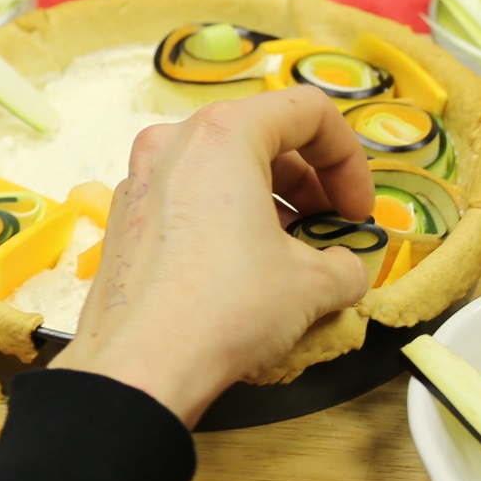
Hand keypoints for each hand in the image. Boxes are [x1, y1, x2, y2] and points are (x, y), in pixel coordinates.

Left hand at [51, 87, 374, 426]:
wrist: (140, 367)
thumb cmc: (230, 307)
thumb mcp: (311, 286)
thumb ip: (344, 265)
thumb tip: (346, 271)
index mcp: (222, 134)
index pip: (307, 112)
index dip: (350, 159)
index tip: (358, 212)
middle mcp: (172, 141)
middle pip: (261, 135)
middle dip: (308, 181)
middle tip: (330, 228)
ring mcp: (139, 179)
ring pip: (220, 168)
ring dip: (268, 201)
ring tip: (290, 254)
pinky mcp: (122, 219)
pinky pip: (187, 199)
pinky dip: (224, 219)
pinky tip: (240, 271)